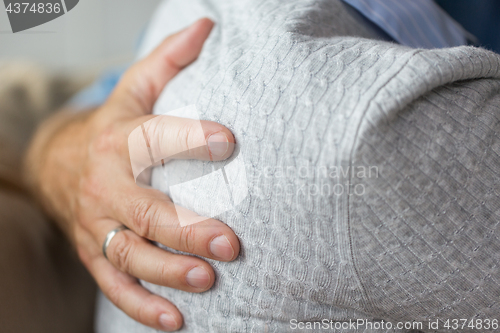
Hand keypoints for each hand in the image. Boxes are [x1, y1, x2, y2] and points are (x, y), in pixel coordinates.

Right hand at [24, 18, 239, 330]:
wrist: (56, 162)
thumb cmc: (112, 127)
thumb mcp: (133, 91)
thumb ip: (168, 61)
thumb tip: (206, 24)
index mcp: (118, 141)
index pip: (154, 137)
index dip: (190, 138)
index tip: (229, 142)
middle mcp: (105, 185)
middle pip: (144, 210)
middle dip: (185, 228)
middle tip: (229, 243)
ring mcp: (97, 224)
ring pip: (130, 253)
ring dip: (167, 271)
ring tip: (206, 281)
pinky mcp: (95, 252)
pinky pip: (115, 284)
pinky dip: (142, 305)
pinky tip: (176, 319)